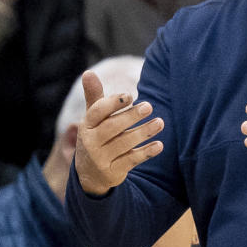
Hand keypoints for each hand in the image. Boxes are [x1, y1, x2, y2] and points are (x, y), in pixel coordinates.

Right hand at [73, 71, 163, 195]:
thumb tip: (88, 72)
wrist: (89, 175)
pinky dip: (146, 153)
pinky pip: (131, 161)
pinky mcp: (112, 172)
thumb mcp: (92, 119)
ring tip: (160, 122)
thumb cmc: (96, 136)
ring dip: (144, 132)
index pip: (97, 112)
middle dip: (131, 116)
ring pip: (124, 143)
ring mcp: (101, 159)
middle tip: (149, 106)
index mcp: (87, 125)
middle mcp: (90, 142)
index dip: (113, 103)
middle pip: (112, 127)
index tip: (129, 95)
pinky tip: (159, 145)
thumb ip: (94, 96)